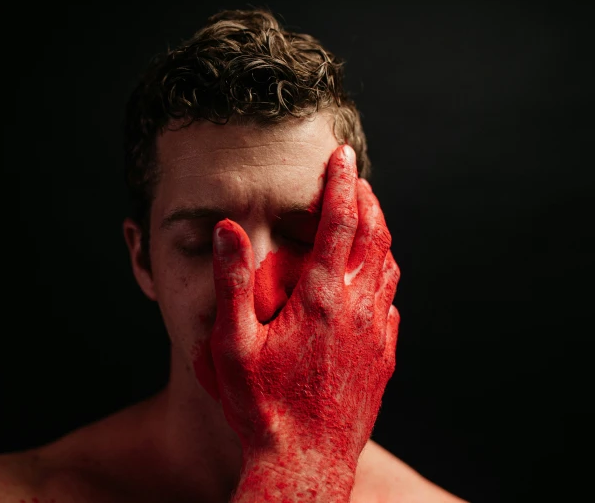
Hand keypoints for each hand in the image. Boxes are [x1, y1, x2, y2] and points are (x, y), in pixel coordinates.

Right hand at [208, 145, 399, 500]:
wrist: (305, 463)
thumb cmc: (261, 407)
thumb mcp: (233, 344)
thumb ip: (232, 282)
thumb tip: (227, 228)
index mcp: (320, 297)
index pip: (340, 222)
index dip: (341, 182)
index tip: (342, 155)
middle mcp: (357, 309)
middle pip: (375, 236)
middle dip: (366, 199)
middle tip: (356, 177)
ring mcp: (377, 335)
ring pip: (388, 267)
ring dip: (378, 234)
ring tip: (366, 217)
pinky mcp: (384, 358)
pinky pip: (390, 303)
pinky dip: (382, 276)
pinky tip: (368, 280)